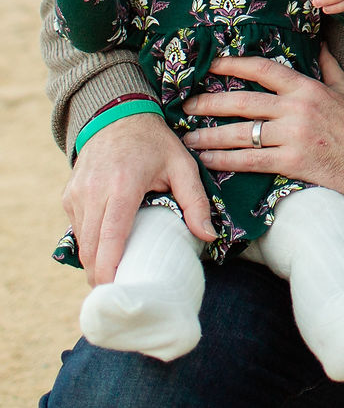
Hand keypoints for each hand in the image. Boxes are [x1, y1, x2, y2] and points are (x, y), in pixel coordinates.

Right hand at [63, 111, 213, 283]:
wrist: (117, 112)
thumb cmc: (154, 141)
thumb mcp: (182, 164)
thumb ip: (195, 200)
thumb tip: (209, 236)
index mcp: (123, 185)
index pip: (110, 239)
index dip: (110, 271)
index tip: (118, 295)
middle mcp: (94, 191)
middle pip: (91, 249)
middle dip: (102, 277)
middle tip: (121, 296)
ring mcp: (77, 193)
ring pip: (81, 243)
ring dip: (95, 262)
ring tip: (116, 277)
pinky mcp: (69, 195)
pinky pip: (77, 229)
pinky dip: (90, 243)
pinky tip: (108, 248)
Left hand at [182, 48, 343, 203]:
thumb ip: (328, 65)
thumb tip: (320, 41)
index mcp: (306, 87)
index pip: (262, 69)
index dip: (233, 64)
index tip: (210, 64)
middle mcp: (296, 108)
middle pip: (242, 101)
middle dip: (209, 102)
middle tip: (185, 104)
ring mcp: (293, 136)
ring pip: (241, 133)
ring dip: (210, 135)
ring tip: (188, 138)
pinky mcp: (292, 163)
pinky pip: (251, 161)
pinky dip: (226, 160)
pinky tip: (208, 161)